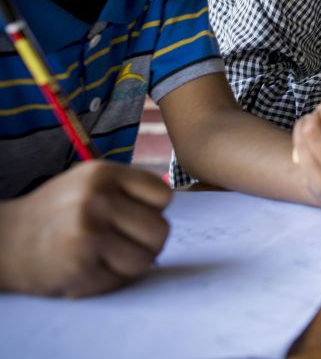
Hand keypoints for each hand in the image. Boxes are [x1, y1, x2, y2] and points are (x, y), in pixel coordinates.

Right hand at [0, 161, 171, 296]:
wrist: (4, 241)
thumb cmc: (59, 212)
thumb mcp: (90, 184)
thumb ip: (129, 190)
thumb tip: (170, 204)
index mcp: (103, 173)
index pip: (163, 196)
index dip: (152, 211)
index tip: (132, 217)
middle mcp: (96, 198)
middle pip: (160, 230)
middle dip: (146, 242)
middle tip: (120, 244)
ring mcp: (88, 231)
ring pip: (146, 258)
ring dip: (130, 264)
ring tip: (105, 256)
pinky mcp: (80, 263)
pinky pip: (121, 279)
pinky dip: (110, 279)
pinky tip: (88, 267)